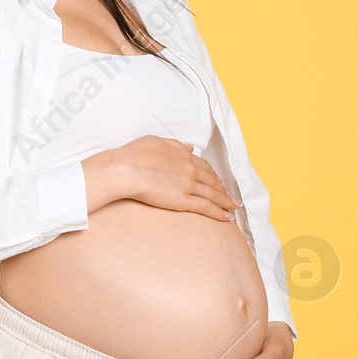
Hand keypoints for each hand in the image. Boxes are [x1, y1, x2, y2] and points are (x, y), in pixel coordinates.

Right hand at [99, 135, 241, 222]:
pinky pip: (205, 207)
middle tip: (231, 197)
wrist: (124, 169)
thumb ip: (175, 145)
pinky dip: (218, 212)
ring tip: (234, 207)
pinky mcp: (182, 200)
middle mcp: (189, 169)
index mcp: (183, 155)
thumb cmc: (133, 155)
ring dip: (226, 201)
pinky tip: (226, 217)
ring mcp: (187, 185)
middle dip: (223, 189)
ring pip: (212, 194)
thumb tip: (190, 148)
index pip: (204, 166)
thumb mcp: (155, 141)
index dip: (213, 175)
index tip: (219, 181)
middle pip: (212, 181)